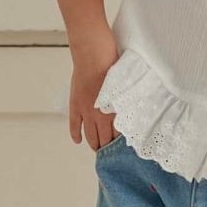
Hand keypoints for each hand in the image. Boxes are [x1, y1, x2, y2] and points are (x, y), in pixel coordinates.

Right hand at [67, 33, 120, 148]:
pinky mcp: (75, 105)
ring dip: (94, 144)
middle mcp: (101, 115)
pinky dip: (75, 134)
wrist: (94, 53)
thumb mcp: (127, 85)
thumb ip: (127, 100)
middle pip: (104, 139)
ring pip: (90, 135)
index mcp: (116, 111)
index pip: (119, 135)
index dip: (121, 144)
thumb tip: (131, 110)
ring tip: (97, 149)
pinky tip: (78, 141)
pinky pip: (74, 125)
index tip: (124, 149)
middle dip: (108, 147)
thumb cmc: (114, 64)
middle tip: (110, 153)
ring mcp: (86, 111)